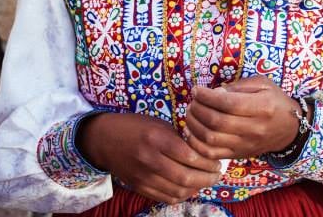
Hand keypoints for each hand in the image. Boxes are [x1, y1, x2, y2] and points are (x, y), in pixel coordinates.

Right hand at [76, 112, 221, 204]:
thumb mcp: (159, 124)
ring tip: (205, 181)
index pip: (190, 156)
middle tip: (216, 174)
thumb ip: (179, 138)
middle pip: (186, 177)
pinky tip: (189, 188)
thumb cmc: (136, 127)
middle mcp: (150, 159)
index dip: (208, 162)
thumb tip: (204, 152)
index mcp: (157, 138)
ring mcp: (143, 176)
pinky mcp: (139, 187)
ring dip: (196, 188)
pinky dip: (181, 195)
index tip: (217, 161)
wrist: (105, 139)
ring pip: (177, 191)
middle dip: (207, 178)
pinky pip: (166, 197)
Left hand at [185, 75, 302, 159]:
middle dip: (198, 109)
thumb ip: (239, 87)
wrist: (289, 129)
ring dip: (194, 125)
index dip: (207, 97)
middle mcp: (254, 129)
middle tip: (193, 101)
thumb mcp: (262, 84)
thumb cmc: (274, 101)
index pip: (228, 104)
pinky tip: (191, 131)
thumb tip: (215, 92)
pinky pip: (211, 154)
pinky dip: (196, 143)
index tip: (197, 90)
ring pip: (211, 139)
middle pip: (217, 122)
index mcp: (262, 108)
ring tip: (191, 113)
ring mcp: (245, 145)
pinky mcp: (238, 155)